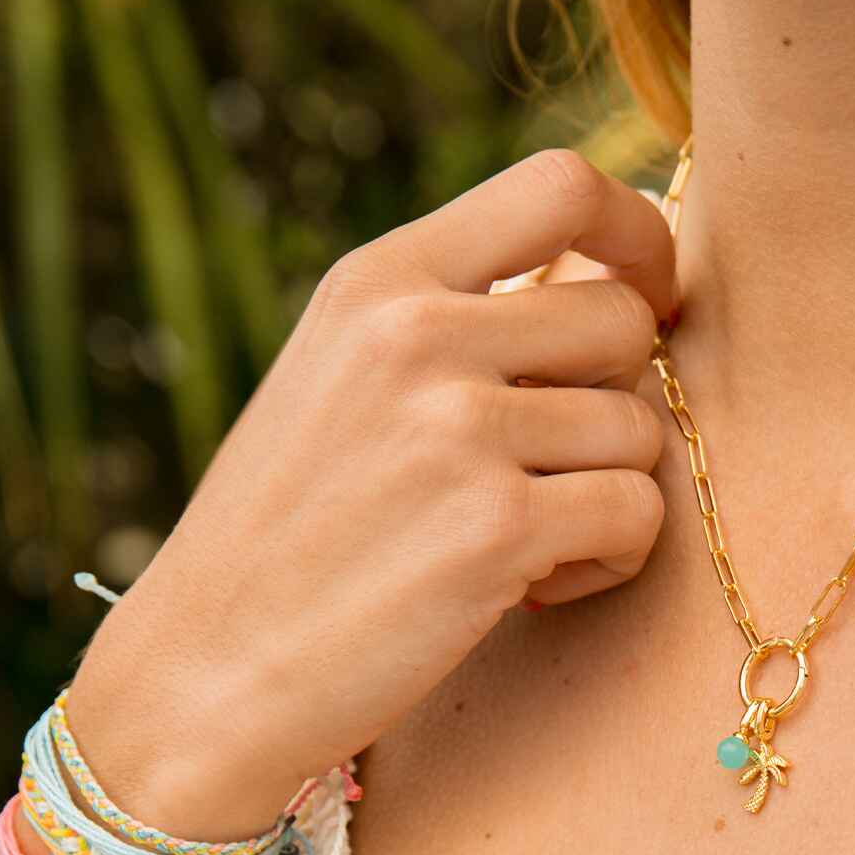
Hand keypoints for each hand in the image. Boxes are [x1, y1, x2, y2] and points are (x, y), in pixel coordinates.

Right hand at [64, 149, 676, 840]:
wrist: (208, 670)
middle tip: (550, 473)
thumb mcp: (346, 382)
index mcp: (380, 281)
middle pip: (627, 322)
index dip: (638, 236)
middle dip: (615, 405)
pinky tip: (532, 587)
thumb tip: (616, 282)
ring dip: (607, 499)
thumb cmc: (293, 534)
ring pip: (641, 432)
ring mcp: (459, 429)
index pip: (561, 184)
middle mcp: (420, 334)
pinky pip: (638, 515)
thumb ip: (462, 321)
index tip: (646, 300)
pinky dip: (608, 561)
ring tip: (524, 544)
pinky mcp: (498, 528)